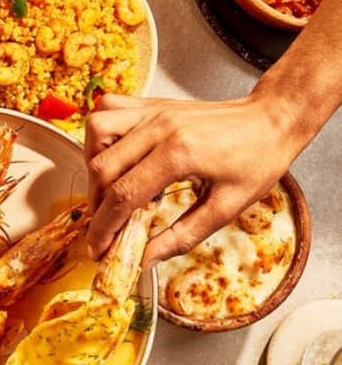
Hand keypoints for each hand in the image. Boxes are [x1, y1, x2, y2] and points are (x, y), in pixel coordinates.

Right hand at [85, 92, 300, 265]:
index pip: (124, 194)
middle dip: (96, 206)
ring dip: (93, 166)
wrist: (271, 120)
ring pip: (97, 132)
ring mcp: (153, 110)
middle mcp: (159, 126)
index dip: (105, 227)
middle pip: (103, 166)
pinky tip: (113, 155)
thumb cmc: (256, 160)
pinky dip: (100, 134)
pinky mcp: (152, 104)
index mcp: (179, 153)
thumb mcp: (226, 208)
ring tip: (107, 192)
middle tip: (104, 230)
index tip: (98, 249)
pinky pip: (108, 109)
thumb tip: (145, 260)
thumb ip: (181, 236)